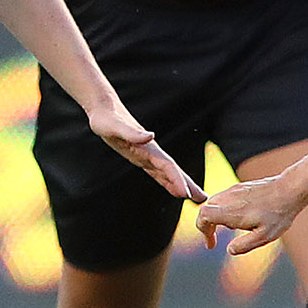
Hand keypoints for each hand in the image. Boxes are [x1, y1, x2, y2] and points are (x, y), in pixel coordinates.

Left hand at [87, 102, 204, 200]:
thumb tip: (150, 136)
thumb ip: (132, 132)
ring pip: (168, 173)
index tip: (188, 194)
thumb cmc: (106, 118)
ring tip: (196, 197)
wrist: (104, 109)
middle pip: (174, 171)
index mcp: (148, 147)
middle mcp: (151, 152)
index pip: (168, 166)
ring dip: (182, 185)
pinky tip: (173, 189)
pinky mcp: (140, 157)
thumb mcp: (115, 126)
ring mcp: (147, 155)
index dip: (178, 179)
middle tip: (204, 198)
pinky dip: (167, 181)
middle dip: (189, 184)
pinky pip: (157, 172)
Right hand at [196, 174, 306, 255]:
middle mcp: (230, 198)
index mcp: (233, 211)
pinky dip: (224, 209)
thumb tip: (230, 250)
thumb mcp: (264, 236)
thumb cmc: (279, 213)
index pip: (203, 214)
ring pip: (214, 203)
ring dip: (216, 217)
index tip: (211, 241)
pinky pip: (224, 198)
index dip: (202, 229)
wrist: (291, 189)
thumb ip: (245, 245)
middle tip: (215, 238)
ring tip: (232, 228)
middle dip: (207, 225)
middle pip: (206, 209)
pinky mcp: (241, 187)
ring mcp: (235, 190)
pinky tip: (240, 217)